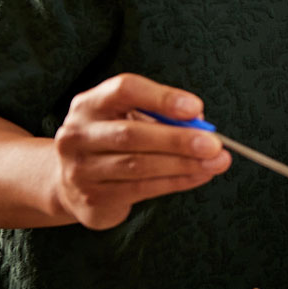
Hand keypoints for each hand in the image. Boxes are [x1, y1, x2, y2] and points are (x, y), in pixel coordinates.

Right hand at [50, 74, 230, 229]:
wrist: (71, 184)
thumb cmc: (114, 143)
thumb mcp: (132, 118)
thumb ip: (162, 116)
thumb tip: (201, 123)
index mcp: (90, 104)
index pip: (124, 90)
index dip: (161, 98)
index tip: (194, 108)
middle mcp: (78, 134)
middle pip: (131, 134)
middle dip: (178, 139)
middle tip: (214, 144)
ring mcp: (81, 168)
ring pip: (139, 165)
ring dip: (183, 164)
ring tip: (216, 162)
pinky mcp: (93, 197)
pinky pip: (142, 189)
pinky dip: (177, 181)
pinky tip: (200, 176)